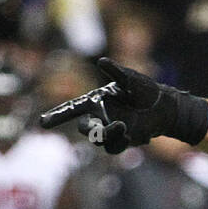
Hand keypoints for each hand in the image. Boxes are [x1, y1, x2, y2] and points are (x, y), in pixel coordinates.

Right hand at [38, 58, 207, 154]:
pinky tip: (129, 134)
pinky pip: (114, 147)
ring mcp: (111, 130)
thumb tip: (102, 61)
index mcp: (97, 100)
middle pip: (84, 128)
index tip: (43, 123)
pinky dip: (119, 142)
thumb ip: (116, 73)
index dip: (57, 115)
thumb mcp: (131, 80)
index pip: (73, 108)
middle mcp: (101, 116)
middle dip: (90, 129)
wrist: (164, 109)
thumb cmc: (147, 90)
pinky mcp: (123, 140)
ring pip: (99, 139)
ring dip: (108, 135)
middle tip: (99, 128)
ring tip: (124, 127)